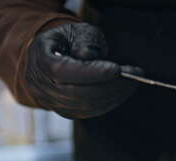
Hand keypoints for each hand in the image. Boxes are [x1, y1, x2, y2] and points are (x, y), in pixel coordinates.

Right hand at [26, 23, 142, 118]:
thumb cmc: (65, 41)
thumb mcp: (74, 31)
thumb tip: (89, 56)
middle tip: (134, 76)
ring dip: (113, 95)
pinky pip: (89, 112)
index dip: (90, 72)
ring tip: (133, 82)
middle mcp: (42, 86)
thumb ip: (83, 40)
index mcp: (41, 61)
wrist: (51, 58)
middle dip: (109, 85)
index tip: (117, 69)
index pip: (63, 71)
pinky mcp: (66, 112)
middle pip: (76, 92)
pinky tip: (122, 91)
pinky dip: (109, 102)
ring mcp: (53, 102)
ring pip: (85, 105)